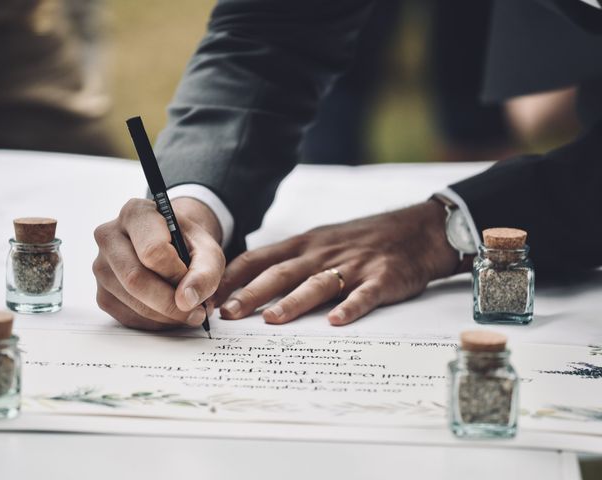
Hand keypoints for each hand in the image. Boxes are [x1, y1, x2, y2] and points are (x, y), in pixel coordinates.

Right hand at [92, 197, 224, 329]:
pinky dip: (155, 322)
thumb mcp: (208, 251)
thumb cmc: (188, 245)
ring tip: (188, 312)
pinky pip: (127, 317)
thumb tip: (186, 301)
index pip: (153, 250)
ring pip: (131, 301)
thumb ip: (205, 273)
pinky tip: (170, 313)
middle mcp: (109, 236)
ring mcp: (100, 266)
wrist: (172, 249)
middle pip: (136, 279)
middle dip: (171, 302)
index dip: (177, 273)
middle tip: (196, 312)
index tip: (194, 281)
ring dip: (166, 315)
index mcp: (136, 213)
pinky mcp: (102, 293)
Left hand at [214, 200, 458, 325]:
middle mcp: (322, 253)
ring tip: (272, 319)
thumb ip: (288, 259)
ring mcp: (353, 265)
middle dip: (252, 293)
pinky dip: (350, 307)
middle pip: (282, 273)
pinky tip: (337, 322)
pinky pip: (364, 295)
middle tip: (227, 313)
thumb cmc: (359, 240)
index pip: (260, 258)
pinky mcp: (382, 278)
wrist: (414, 230)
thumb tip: (247, 281)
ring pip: (317, 283)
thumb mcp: (319, 240)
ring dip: (293, 301)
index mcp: (304, 245)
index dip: (233, 277)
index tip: (209, 295)